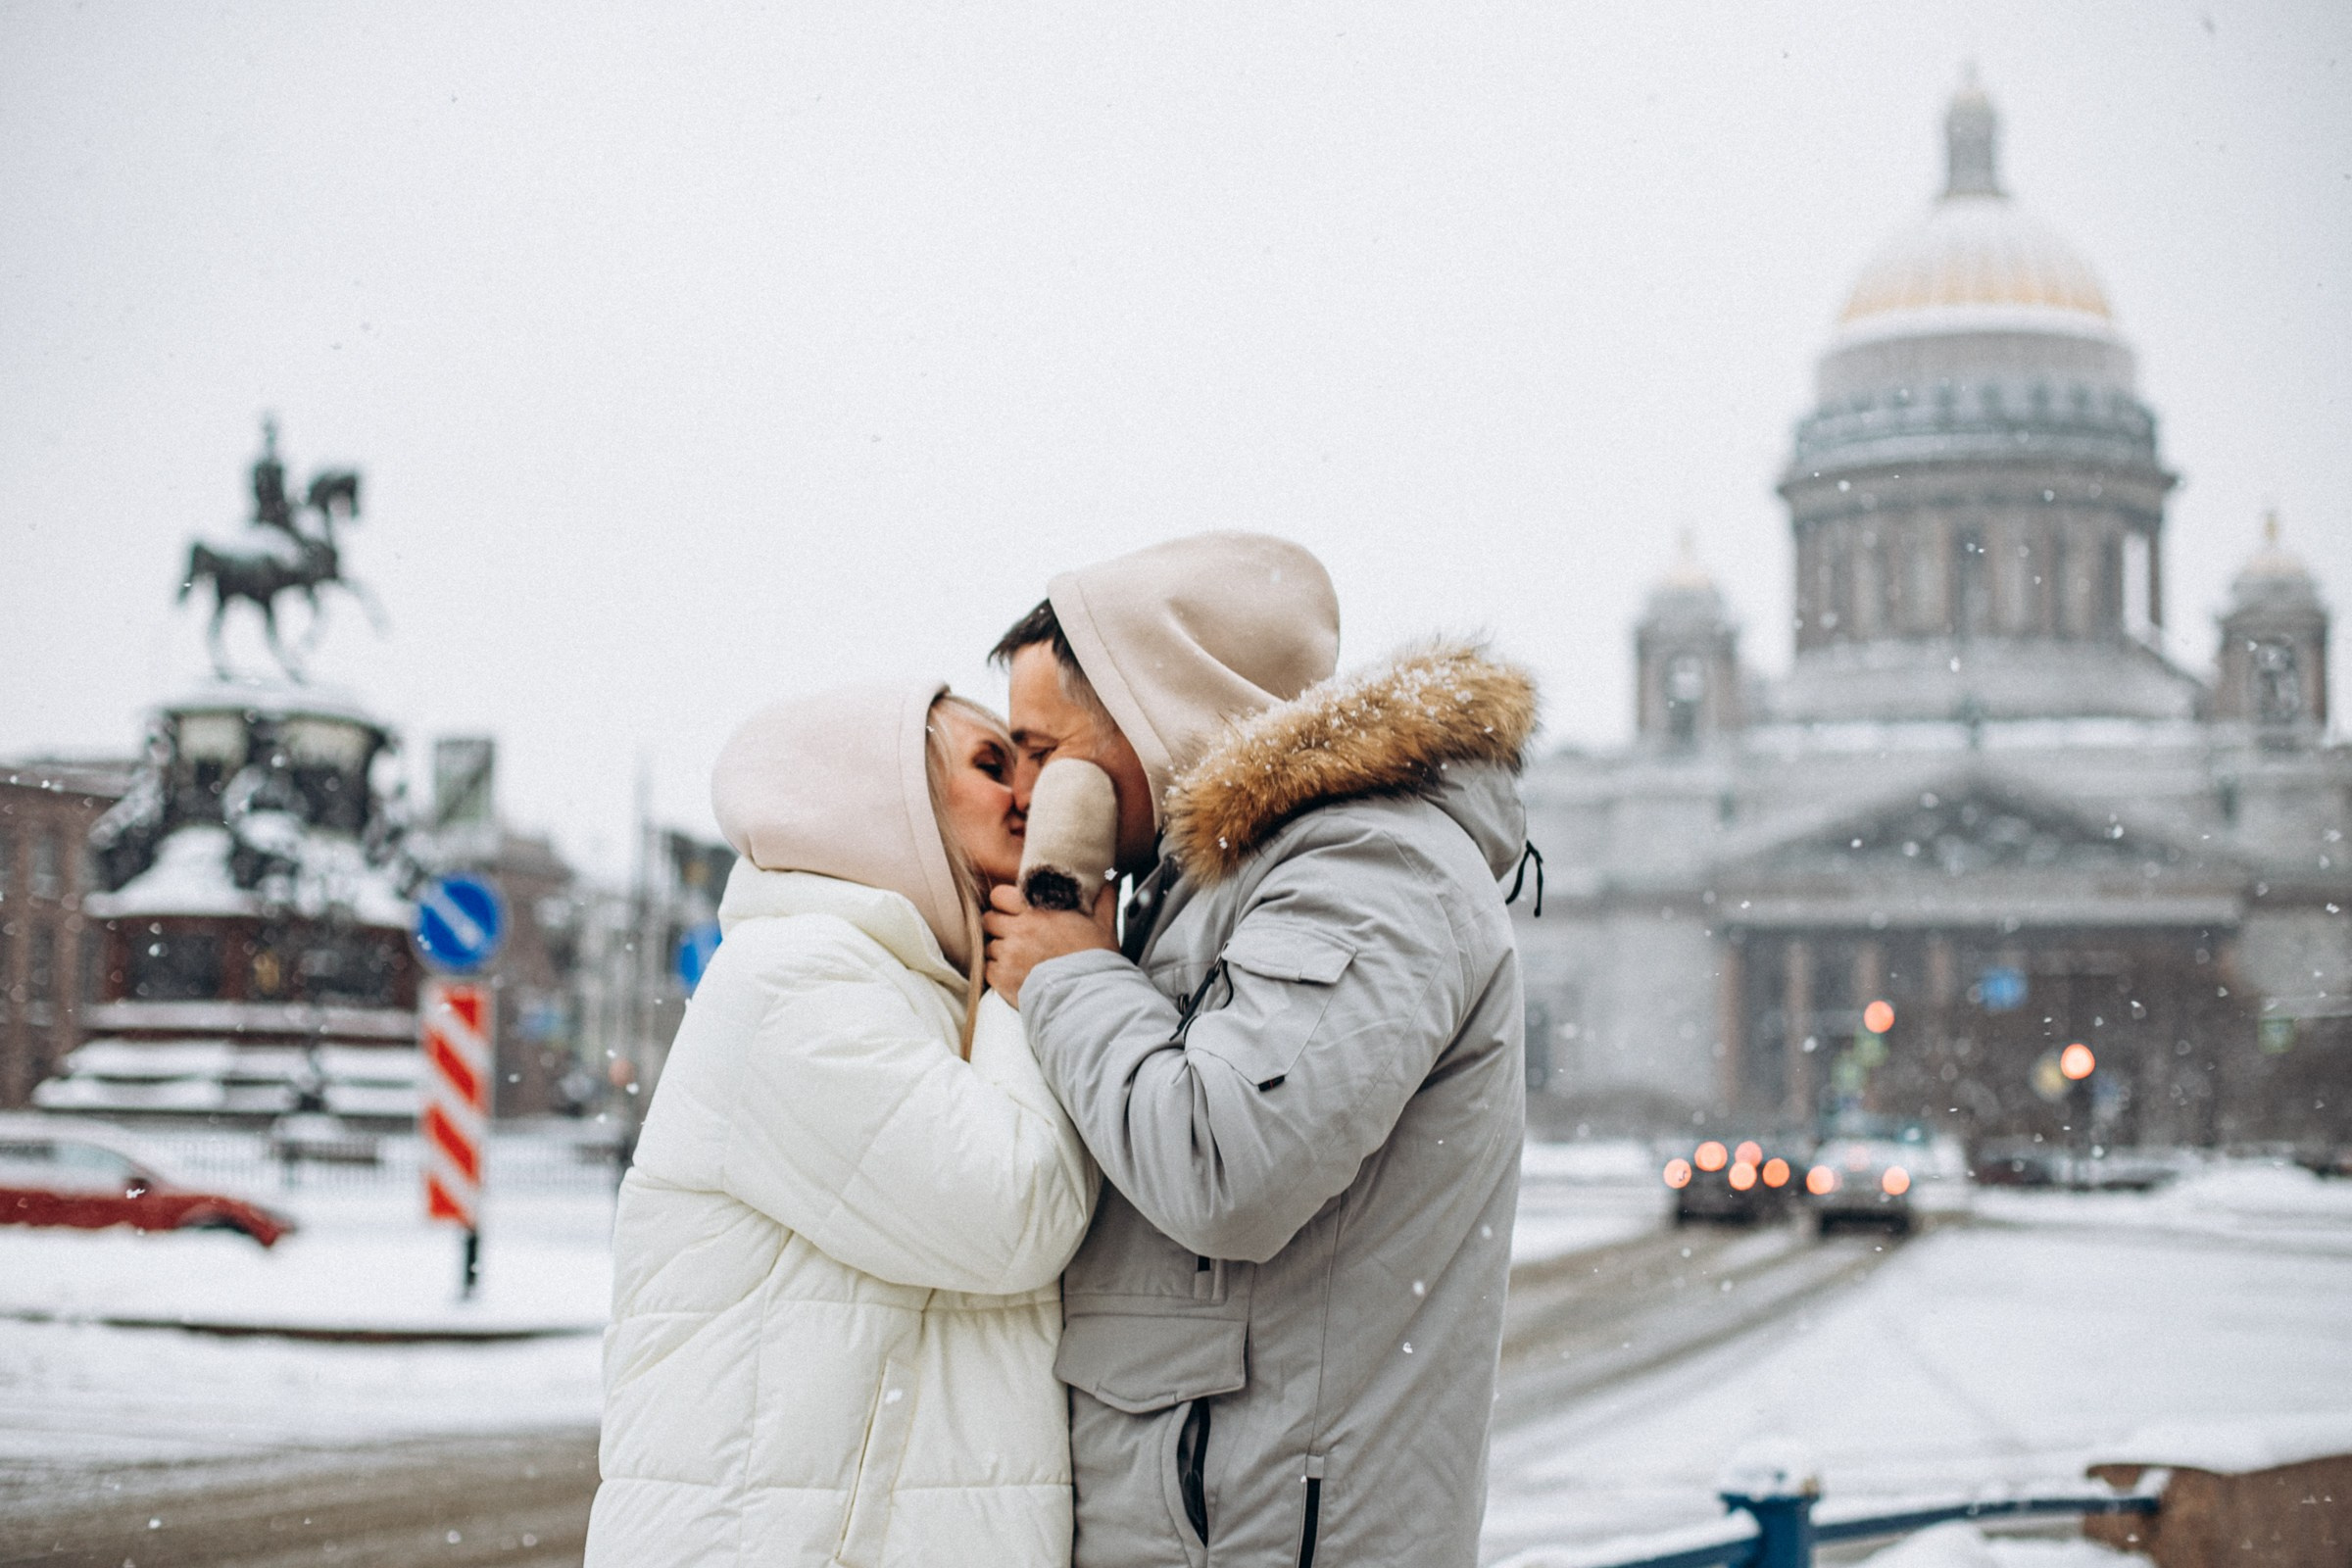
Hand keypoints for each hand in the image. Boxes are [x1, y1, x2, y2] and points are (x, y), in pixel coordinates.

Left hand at [983, 883, 1117, 1006]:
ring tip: (1019, 959)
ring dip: (1000, 950)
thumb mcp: (1104, 925)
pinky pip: (988, 969)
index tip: (1013, 910)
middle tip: (1014, 935)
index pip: (999, 895)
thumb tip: (1108, 882)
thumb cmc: (1097, 961)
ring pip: (989, 946)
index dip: (1005, 902)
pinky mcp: (1003, 979)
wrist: (1090, 997)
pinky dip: (998, 972)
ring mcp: (1008, 955)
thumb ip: (1102, 899)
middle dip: (999, 925)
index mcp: (1037, 911)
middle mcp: (1018, 930)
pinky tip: (1016, 975)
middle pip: (989, 920)